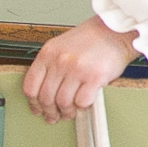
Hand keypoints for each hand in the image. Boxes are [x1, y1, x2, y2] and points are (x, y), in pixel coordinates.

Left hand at [22, 16, 138, 123]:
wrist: (116, 30)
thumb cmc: (92, 39)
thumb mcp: (62, 47)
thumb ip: (50, 66)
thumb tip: (44, 93)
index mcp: (48, 53)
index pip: (30, 86)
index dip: (34, 103)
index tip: (38, 109)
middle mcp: (60, 61)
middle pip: (46, 97)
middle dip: (50, 112)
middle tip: (54, 116)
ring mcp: (77, 69)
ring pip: (63, 102)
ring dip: (66, 111)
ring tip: (70, 112)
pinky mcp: (95, 76)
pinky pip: (82, 101)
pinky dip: (82, 106)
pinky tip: (84, 102)